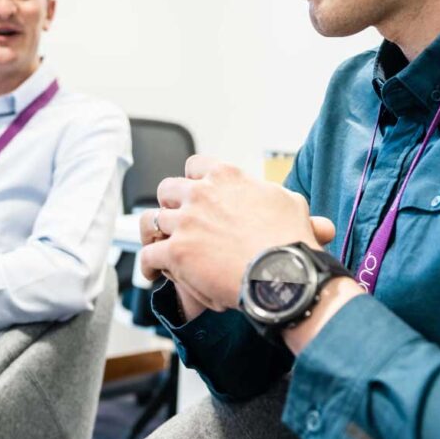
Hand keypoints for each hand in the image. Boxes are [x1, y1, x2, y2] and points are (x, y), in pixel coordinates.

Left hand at [139, 155, 334, 313]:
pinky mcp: (176, 251)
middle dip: (170, 204)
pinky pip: (148, 254)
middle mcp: (201, 194)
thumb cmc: (289, 241)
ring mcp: (186, 222)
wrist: (283, 273)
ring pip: (151, 220)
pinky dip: (148, 265)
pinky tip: (152, 272)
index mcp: (226, 177)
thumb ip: (277, 197)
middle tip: (178, 220)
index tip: (196, 191)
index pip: (195, 165)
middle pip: (167, 189)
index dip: (193, 180)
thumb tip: (285, 201)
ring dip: (153, 232)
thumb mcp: (291, 204)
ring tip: (156, 244)